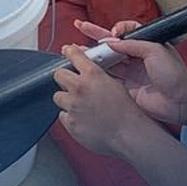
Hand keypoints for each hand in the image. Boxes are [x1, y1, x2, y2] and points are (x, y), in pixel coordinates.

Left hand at [53, 43, 160, 157]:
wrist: (128, 134)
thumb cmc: (127, 111)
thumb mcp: (116, 84)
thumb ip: (99, 76)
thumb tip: (90, 72)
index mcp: (93, 75)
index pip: (74, 56)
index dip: (70, 52)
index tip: (67, 51)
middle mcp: (79, 88)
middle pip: (58, 75)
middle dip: (64, 78)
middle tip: (71, 83)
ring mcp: (73, 106)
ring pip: (58, 97)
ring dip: (66, 99)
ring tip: (78, 105)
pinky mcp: (70, 123)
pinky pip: (63, 116)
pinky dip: (70, 117)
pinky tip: (82, 118)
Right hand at [74, 19, 186, 125]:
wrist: (180, 100)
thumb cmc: (174, 74)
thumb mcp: (155, 51)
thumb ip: (131, 45)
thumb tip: (111, 42)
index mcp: (145, 45)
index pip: (125, 32)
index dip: (115, 30)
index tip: (112, 33)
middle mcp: (136, 57)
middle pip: (112, 44)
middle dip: (95, 35)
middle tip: (79, 26)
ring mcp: (130, 73)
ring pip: (107, 61)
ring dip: (91, 54)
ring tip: (74, 48)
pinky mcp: (125, 88)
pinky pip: (108, 78)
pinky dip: (95, 73)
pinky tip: (83, 68)